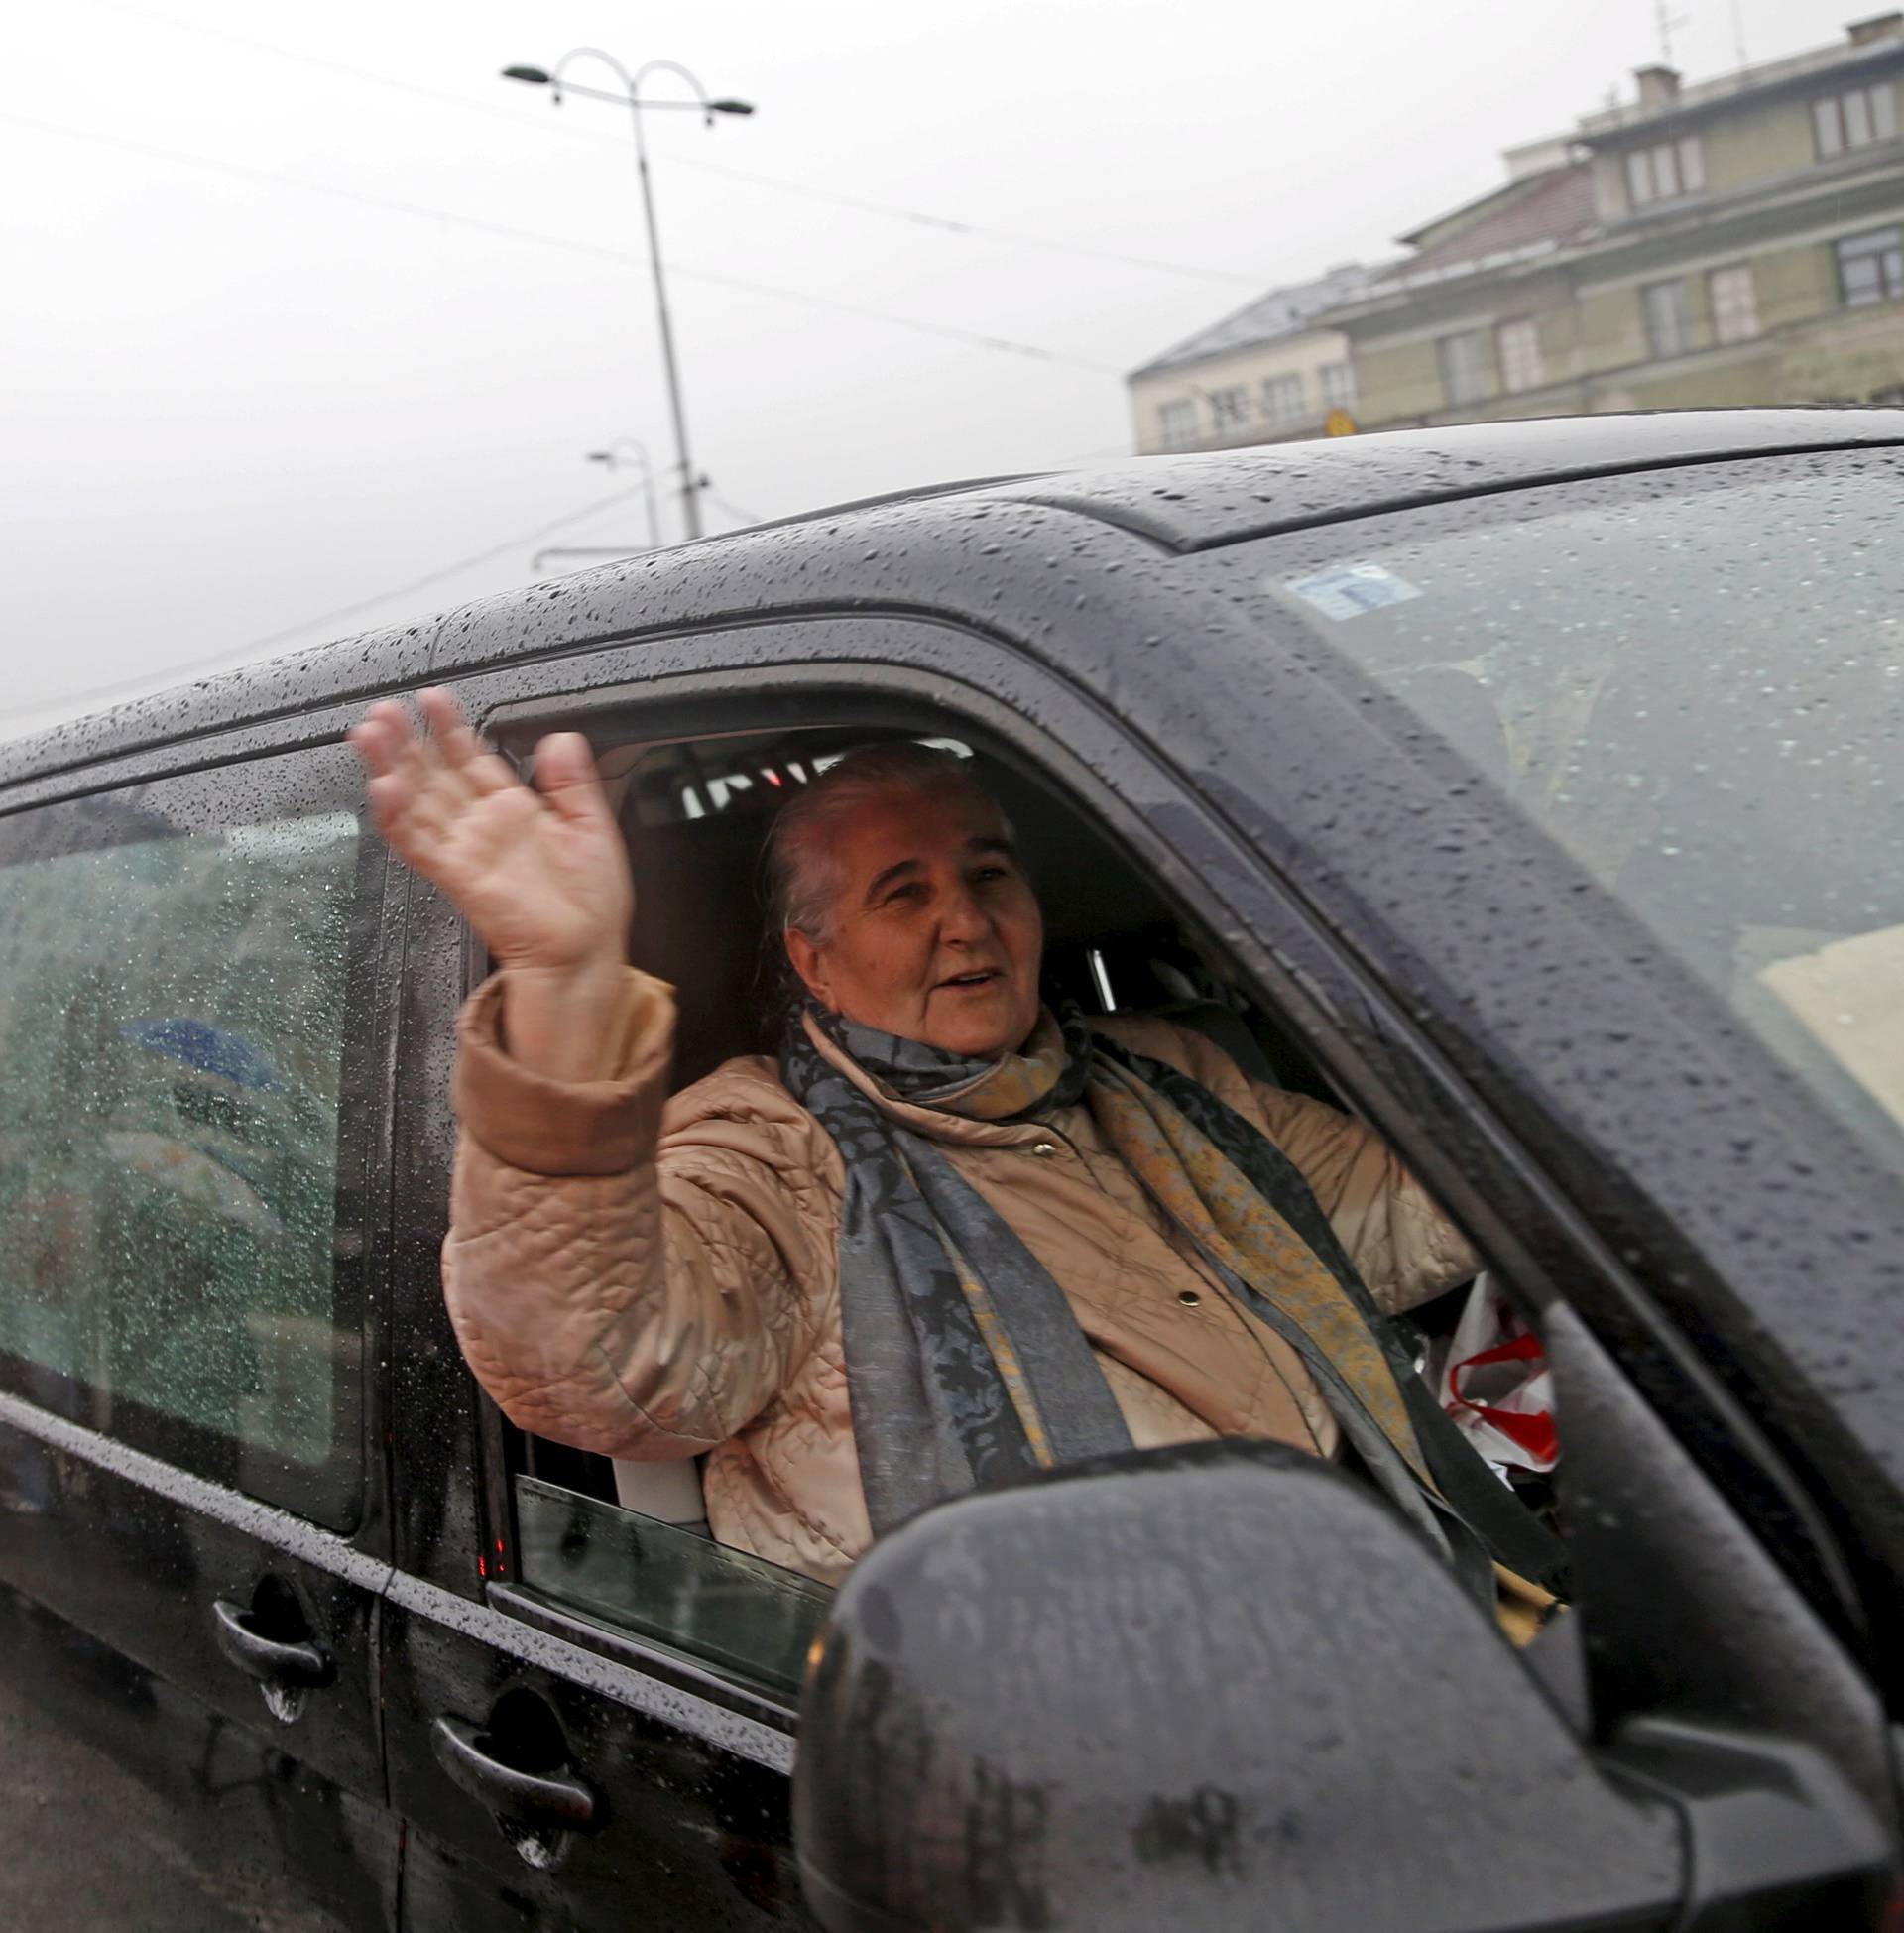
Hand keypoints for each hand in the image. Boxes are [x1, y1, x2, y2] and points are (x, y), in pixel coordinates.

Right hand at [349, 689, 632, 991]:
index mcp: (513, 810)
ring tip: (370, 735)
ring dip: (390, 769)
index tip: (431, 699)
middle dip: (405, 742)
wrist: (584, 951)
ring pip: (416, 802)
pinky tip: (383, 788)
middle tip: (383, 712)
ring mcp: (465, 850)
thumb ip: (572, 782)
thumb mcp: (592, 827)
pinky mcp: (457, 877)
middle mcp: (482, 826)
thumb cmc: (591, 900)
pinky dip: (397, 818)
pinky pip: (418, 844)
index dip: (449, 729)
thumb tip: (562, 736)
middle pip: (432, 775)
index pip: (471, 758)